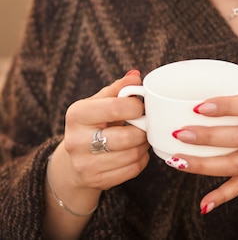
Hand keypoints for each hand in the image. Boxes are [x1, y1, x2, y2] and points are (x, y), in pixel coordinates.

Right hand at [57, 71, 149, 192]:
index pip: (115, 107)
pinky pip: (132, 170)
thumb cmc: (91, 124)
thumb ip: (118, 89)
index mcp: (76, 114)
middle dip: (143, 129)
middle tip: (145, 124)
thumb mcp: (98, 102)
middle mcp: (76, 141)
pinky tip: (136, 151)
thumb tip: (136, 76)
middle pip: (126, 136)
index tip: (141, 106)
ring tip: (141, 137)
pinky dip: (141, 160)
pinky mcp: (96, 181)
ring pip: (131, 155)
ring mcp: (84, 165)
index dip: (136, 106)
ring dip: (144, 145)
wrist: (73, 160)